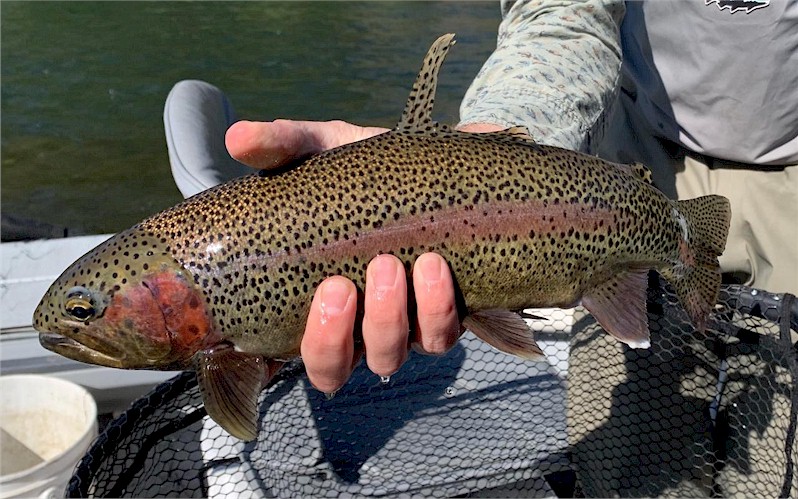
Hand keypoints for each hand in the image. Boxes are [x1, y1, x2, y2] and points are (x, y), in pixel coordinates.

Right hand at [226, 119, 462, 392]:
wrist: (447, 163)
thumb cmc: (373, 169)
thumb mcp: (326, 150)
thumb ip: (283, 146)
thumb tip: (237, 138)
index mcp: (319, 298)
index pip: (292, 349)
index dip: (279, 357)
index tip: (280, 322)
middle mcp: (358, 323)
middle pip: (332, 370)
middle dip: (333, 338)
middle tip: (340, 286)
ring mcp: (405, 324)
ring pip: (389, 357)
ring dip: (386, 320)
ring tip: (389, 266)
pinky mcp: (451, 312)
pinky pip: (443, 334)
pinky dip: (437, 306)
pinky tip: (434, 265)